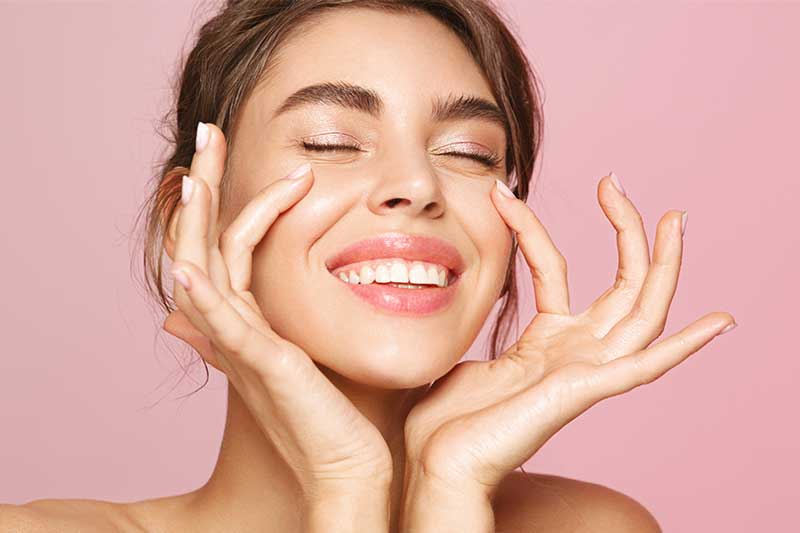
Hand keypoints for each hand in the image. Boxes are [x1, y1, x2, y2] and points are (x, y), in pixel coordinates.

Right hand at [163, 123, 392, 499]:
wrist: (352, 467)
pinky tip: (188, 262)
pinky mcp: (263, 366)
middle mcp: (239, 327)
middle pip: (203, 243)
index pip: (231, 244)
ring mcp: (245, 346)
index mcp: (254, 320)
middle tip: (209, 131)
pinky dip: (201, 293)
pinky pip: (222, 323)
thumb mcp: (324, 346)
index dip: (234, 197)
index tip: (264, 156)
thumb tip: (338, 275)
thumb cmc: (348, 410)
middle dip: (202, 186)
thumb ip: (315, 310)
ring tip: (195, 171)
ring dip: (193, 221)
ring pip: (202, 271)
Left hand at [403, 174, 736, 498]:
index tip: (509, 193)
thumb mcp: (463, 351)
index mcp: (547, 342)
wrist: (436, 463)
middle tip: (617, 182)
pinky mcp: (586, 391)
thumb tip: (449, 290)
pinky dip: (685, 345)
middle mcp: (575, 353)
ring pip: (643, 312)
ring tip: (675, 218)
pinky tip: (719, 320)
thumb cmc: (445, 419)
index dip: (535, 229)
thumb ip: (475, 322)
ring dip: (663, 265)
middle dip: (628, 232)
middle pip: (621, 285)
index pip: (554, 268)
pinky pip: (646, 367)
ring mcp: (585, 372)